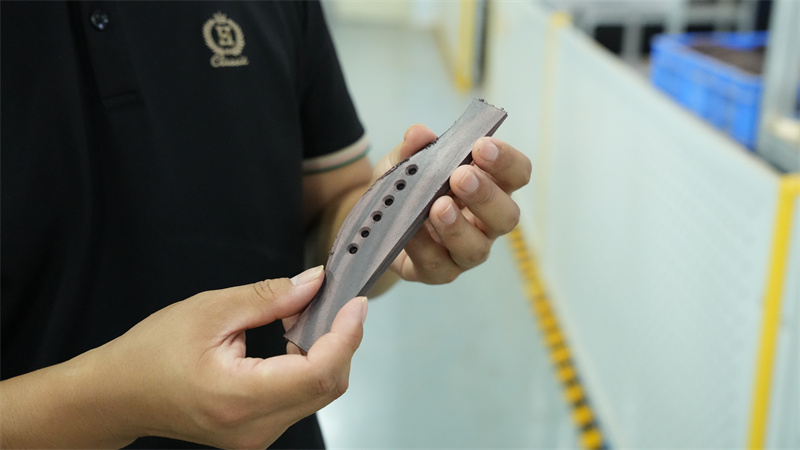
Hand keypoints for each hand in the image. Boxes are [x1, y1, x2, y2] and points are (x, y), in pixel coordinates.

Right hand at [0, 267, 366, 448]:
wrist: (118, 395)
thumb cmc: (152, 351)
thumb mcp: (210, 310)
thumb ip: (269, 298)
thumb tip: (316, 283)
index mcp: (239, 397)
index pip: (317, 373)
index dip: (345, 336)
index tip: (356, 303)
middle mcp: (254, 428)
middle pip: (326, 387)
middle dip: (340, 341)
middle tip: (335, 301)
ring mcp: (256, 437)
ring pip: (318, 394)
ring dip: (326, 353)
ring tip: (309, 316)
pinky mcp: (256, 434)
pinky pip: (300, 399)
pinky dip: (309, 367)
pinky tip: (296, 339)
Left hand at [374, 124, 530, 283]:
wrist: (378, 225)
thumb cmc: (406, 190)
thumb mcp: (403, 163)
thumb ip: (411, 149)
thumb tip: (419, 134)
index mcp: (489, 187)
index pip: (517, 174)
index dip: (506, 161)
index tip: (481, 145)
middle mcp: (485, 223)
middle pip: (507, 216)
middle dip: (486, 195)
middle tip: (460, 176)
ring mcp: (464, 252)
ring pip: (477, 249)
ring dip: (459, 227)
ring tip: (438, 207)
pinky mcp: (439, 273)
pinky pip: (438, 265)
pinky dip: (424, 246)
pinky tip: (411, 230)